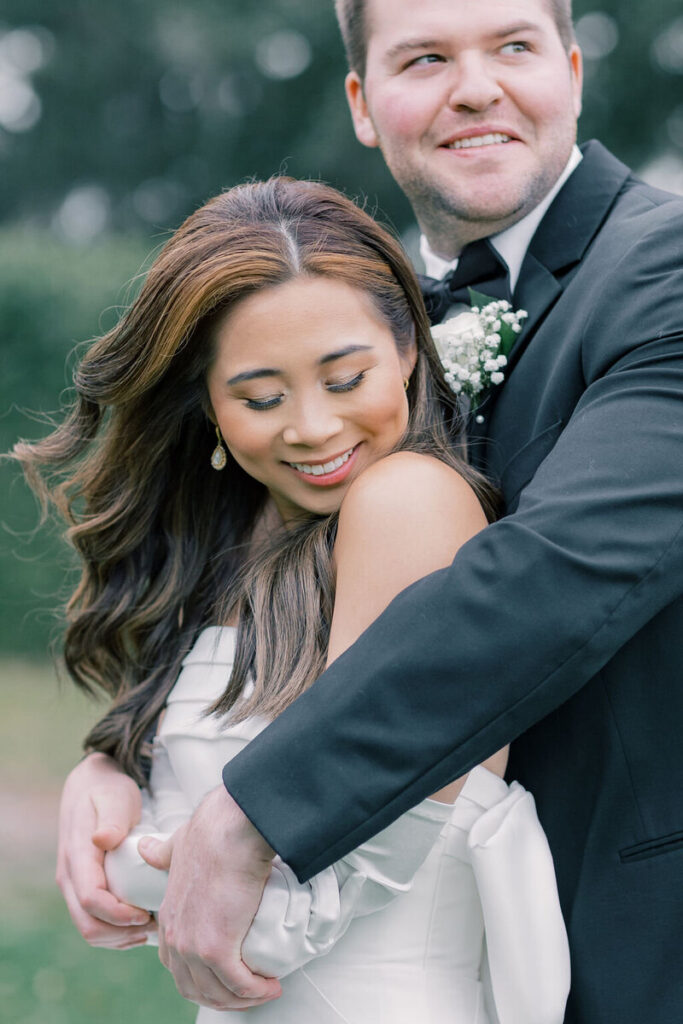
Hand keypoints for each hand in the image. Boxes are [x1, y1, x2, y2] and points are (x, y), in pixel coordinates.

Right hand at [56, 752, 152, 948]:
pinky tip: (139, 926)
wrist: (91, 786)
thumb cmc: (108, 791)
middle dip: (121, 934)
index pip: (91, 899)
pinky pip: (93, 922)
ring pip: (89, 930)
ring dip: (119, 938)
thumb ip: (112, 819)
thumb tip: (103, 839)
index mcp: (77, 857)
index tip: (147, 913)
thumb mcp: (115, 798)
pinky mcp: (81, 888)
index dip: (119, 915)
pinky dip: (115, 932)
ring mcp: (73, 885)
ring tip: (151, 928)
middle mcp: (69, 876)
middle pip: (88, 925)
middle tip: (154, 927)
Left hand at [138, 786, 281, 1010]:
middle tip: (249, 990)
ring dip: (243, 998)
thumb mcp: (177, 844)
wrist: (230, 830)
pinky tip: (271, 985)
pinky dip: (256, 990)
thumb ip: (163, 852)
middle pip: (194, 988)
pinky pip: (238, 985)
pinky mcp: (217, 948)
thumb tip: (146, 848)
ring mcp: (193, 946)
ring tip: (266, 989)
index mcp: (168, 917)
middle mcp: (175, 937)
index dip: (202, 978)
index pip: (176, 966)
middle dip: (223, 997)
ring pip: (216, 992)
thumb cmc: (212, 832)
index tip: (226, 975)